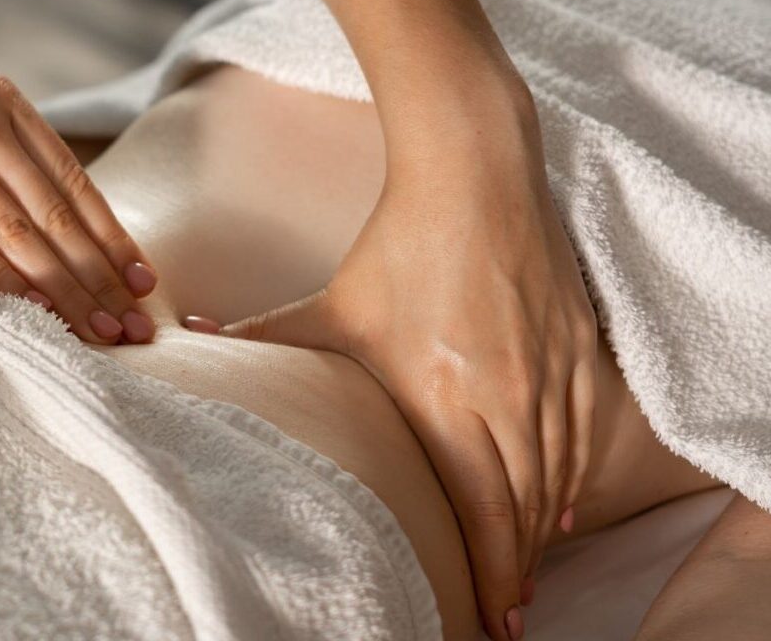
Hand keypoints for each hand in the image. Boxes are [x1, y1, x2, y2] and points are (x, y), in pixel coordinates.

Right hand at [0, 0, 157, 343]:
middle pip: (56, 215)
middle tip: (136, 328)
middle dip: (103, 278)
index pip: (73, 180)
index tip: (144, 281)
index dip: (113, 237)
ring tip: (98, 335)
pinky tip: (26, 316)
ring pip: (18, 235)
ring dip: (64, 293)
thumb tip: (15, 200)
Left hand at [187, 97, 596, 640]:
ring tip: (525, 572)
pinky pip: (583, 435)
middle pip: (525, 510)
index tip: (491, 623)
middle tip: (506, 617)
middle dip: (517, 571)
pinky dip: (572, 479)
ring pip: (558, 478)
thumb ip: (265, 333)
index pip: (483, 510)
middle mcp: (508, 397)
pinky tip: (561, 505)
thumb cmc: (400, 245)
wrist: (476, 177)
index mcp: (447, 397)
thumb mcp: (332, 304)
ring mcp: (551, 375)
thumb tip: (189, 333)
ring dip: (543, 532)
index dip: (492, 574)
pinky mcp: (578, 351)